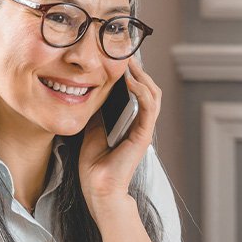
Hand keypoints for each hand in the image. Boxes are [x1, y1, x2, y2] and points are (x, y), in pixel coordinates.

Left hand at [78, 59, 161, 215]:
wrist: (98, 189)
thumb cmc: (94, 165)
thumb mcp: (91, 129)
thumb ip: (96, 112)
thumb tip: (88, 92)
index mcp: (131, 123)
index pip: (138, 92)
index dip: (133, 73)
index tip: (119, 57)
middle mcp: (141, 124)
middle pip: (148, 89)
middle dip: (138, 69)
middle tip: (125, 52)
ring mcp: (144, 129)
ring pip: (153, 94)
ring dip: (142, 75)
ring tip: (129, 61)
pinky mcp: (143, 135)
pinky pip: (148, 107)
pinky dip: (141, 91)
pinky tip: (130, 80)